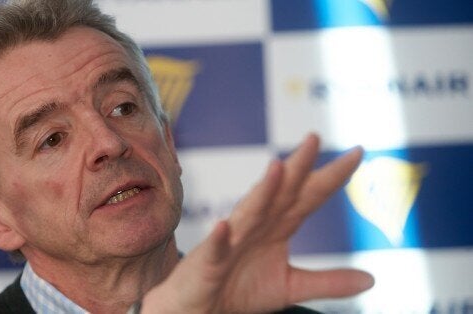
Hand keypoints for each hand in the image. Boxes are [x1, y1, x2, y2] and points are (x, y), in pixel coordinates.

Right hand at [142, 133, 373, 312]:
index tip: (357, 152)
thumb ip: (328, 281)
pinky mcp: (209, 262)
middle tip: (315, 138)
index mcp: (278, 226)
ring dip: (262, 191)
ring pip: (250, 212)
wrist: (201, 307)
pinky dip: (220, 237)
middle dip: (297, 166)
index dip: (332, 176)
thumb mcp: (290, 286)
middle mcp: (257, 225)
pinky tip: (224, 226)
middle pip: (281, 192)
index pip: (309, 195)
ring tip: (277, 169)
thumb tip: (371, 278)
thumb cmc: (239, 288)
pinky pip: (216, 248)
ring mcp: (232, 240)